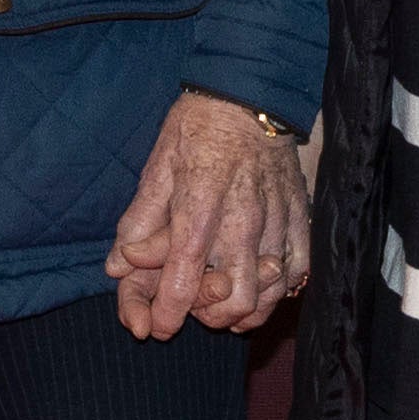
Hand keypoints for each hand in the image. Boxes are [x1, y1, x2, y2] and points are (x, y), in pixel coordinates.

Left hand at [112, 94, 310, 340]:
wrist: (250, 93)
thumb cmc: (197, 128)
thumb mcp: (158, 166)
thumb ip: (140, 219)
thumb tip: (118, 264)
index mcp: (200, 208)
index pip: (183, 280)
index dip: (167, 314)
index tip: (155, 326)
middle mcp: (243, 221)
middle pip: (233, 300)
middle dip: (208, 316)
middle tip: (192, 307)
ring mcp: (277, 222)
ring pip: (268, 293)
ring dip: (243, 309)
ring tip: (223, 302)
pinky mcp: (300, 218)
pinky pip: (298, 272)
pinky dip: (278, 289)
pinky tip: (258, 283)